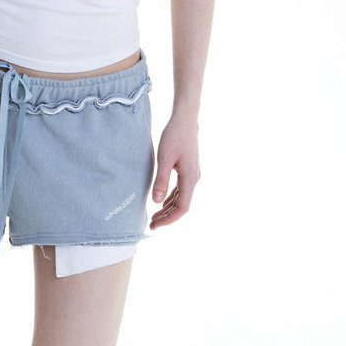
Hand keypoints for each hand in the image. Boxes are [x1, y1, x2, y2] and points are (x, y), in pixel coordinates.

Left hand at [149, 114, 199, 229]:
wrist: (185, 120)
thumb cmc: (174, 136)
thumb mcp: (164, 158)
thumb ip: (161, 181)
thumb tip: (156, 202)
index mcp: (190, 178)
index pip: (182, 208)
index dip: (169, 219)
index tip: (155, 225)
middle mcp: (193, 179)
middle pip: (182, 205)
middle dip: (167, 217)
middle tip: (152, 225)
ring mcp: (192, 175)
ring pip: (182, 198)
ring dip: (168, 209)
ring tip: (154, 217)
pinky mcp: (188, 170)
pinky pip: (181, 190)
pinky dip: (171, 198)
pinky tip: (161, 202)